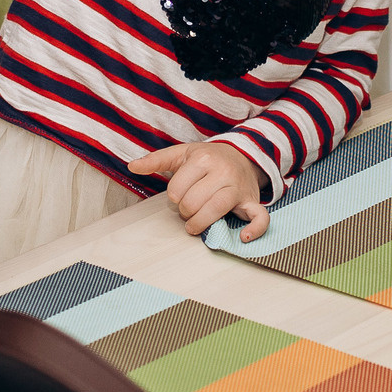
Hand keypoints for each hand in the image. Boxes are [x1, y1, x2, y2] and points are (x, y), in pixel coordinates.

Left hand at [129, 140, 269, 240]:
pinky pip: (259, 218)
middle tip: (188, 208)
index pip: (177, 189)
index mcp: (203, 158)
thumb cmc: (208, 158)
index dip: (174, 197)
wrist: (243, 155)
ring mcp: (239, 187)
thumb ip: (157, 160)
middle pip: (194, 202)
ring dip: (201, 223)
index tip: (180, 194)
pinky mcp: (252, 201)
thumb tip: (131, 166)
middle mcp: (223, 171)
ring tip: (195, 226)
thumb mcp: (182, 153)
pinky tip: (243, 238)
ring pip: (216, 209)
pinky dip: (254, 230)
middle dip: (186, 211)